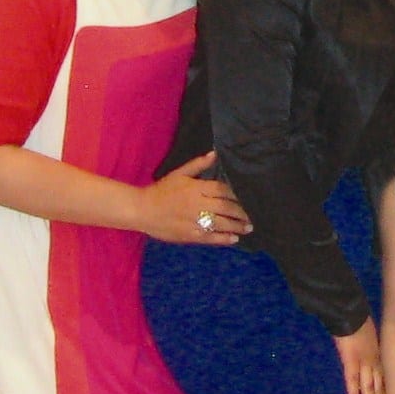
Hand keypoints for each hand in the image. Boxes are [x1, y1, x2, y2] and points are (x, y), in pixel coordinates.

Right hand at [133, 153, 250, 244]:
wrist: (142, 209)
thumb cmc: (162, 190)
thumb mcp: (179, 173)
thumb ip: (198, 165)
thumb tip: (215, 154)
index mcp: (196, 188)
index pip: (222, 190)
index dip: (236, 195)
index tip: (247, 198)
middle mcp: (198, 204)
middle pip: (225, 207)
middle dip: (241, 212)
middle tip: (252, 215)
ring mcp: (194, 221)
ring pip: (220, 223)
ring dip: (237, 226)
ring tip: (248, 228)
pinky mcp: (189, 235)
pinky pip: (210, 237)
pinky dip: (223, 239)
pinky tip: (234, 239)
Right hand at [336, 320, 386, 393]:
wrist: (350, 312)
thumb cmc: (359, 322)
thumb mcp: (371, 338)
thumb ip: (372, 351)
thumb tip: (372, 358)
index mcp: (379, 358)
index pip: (385, 383)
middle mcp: (374, 363)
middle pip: (379, 390)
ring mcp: (363, 363)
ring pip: (369, 389)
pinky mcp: (350, 360)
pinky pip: (352, 380)